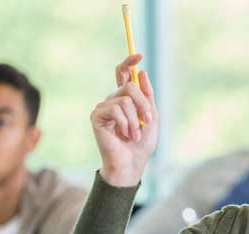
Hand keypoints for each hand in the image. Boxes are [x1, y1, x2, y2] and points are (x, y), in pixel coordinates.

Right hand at [91, 53, 157, 186]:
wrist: (132, 162)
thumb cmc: (142, 143)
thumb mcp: (151, 116)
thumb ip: (147, 96)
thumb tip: (141, 72)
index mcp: (126, 99)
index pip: (123, 74)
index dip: (129, 63)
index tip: (139, 55)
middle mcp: (113, 100)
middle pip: (129, 86)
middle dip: (143, 104)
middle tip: (148, 121)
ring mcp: (104, 107)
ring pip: (124, 99)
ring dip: (135, 120)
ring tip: (135, 135)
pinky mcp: (97, 116)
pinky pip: (115, 110)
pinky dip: (125, 124)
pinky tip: (125, 135)